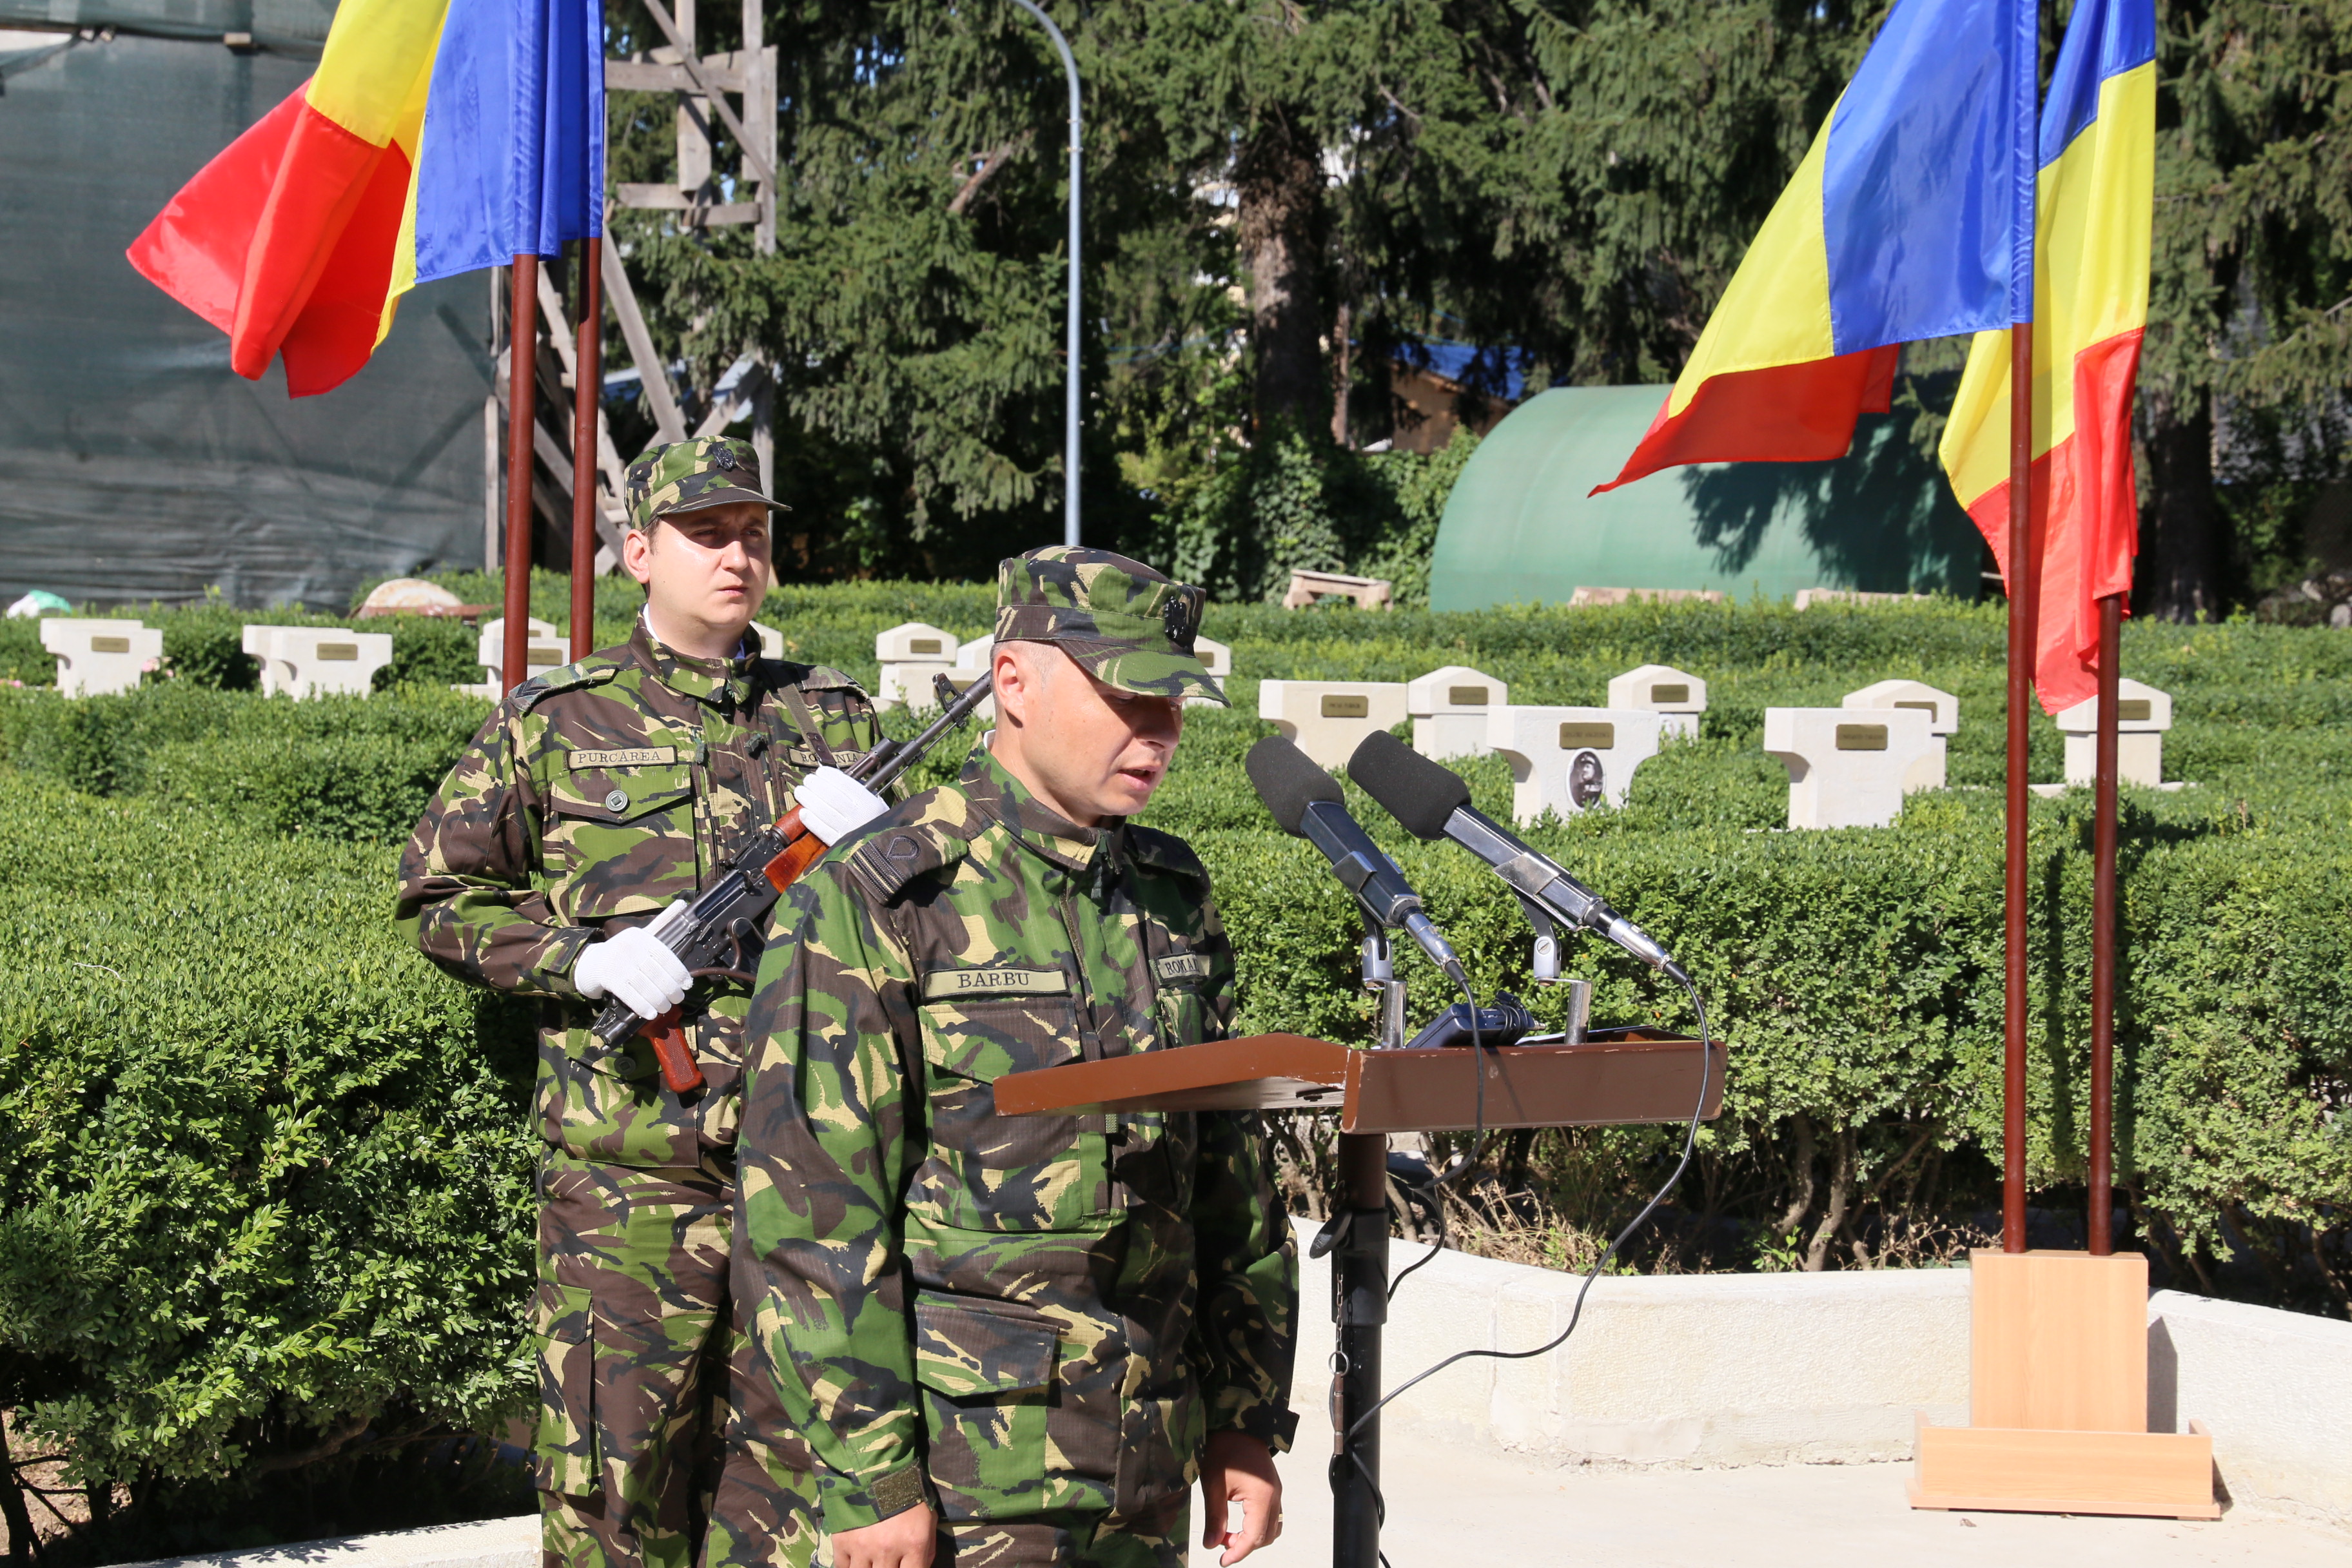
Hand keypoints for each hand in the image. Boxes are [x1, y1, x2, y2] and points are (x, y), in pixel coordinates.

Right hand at [572, 924, 691, 1019]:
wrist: (590, 963)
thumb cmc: (622, 950)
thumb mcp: (640, 934)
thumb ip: (661, 923)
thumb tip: (682, 903)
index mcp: (640, 936)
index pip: (665, 956)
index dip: (678, 972)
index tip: (687, 984)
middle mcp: (629, 947)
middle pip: (657, 973)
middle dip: (670, 990)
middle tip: (677, 999)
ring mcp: (618, 963)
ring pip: (645, 986)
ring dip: (658, 1001)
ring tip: (665, 1008)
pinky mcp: (608, 978)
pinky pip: (630, 995)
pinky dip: (642, 1006)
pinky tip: (650, 1012)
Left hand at [794, 765, 890, 843]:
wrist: (881, 854)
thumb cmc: (877, 825)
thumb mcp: (877, 807)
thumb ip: (861, 793)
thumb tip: (835, 780)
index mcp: (870, 805)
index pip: (846, 785)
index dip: (830, 776)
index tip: (820, 771)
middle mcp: (860, 817)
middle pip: (832, 796)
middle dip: (816, 785)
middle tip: (808, 780)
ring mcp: (848, 832)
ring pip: (824, 812)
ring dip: (809, 799)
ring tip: (801, 792)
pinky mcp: (839, 846)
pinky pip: (822, 831)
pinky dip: (811, 821)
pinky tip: (803, 813)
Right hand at [832, 1502, 934, 1567]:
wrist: (877, 1467)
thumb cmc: (908, 1493)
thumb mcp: (928, 1519)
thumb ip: (926, 1550)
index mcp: (913, 1544)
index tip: (906, 1567)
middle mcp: (887, 1549)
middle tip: (888, 1561)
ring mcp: (862, 1547)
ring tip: (872, 1560)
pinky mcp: (842, 1541)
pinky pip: (842, 1567)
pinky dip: (850, 1566)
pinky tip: (857, 1559)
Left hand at [1200, 1431, 1282, 1564]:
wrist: (1237, 1425)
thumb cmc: (1224, 1450)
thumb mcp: (1213, 1484)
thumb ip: (1214, 1517)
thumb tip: (1210, 1545)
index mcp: (1262, 1496)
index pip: (1255, 1537)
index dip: (1238, 1552)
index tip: (1222, 1561)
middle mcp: (1275, 1497)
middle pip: (1266, 1536)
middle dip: (1244, 1545)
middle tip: (1220, 1541)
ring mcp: (1276, 1492)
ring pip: (1271, 1528)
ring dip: (1252, 1537)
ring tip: (1228, 1532)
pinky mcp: (1273, 1489)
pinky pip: (1271, 1517)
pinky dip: (1257, 1526)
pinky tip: (1238, 1522)